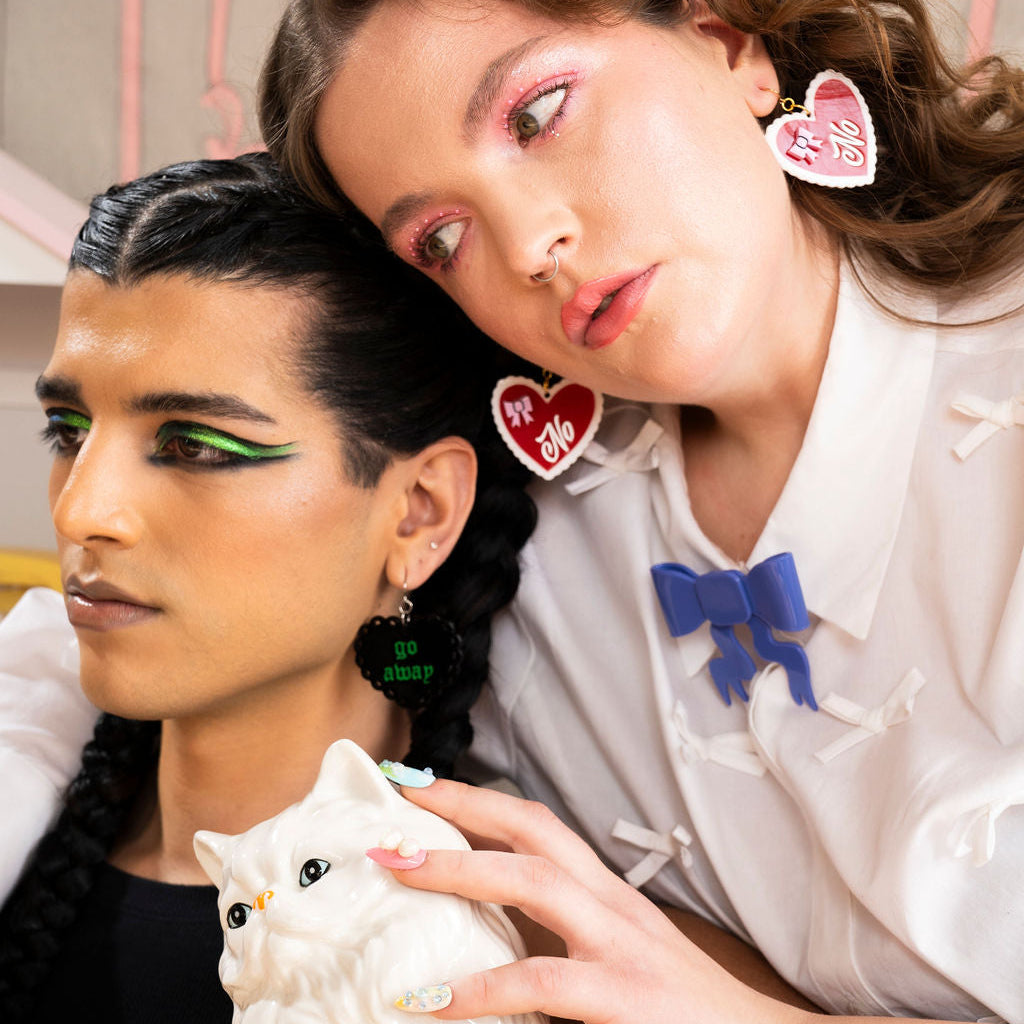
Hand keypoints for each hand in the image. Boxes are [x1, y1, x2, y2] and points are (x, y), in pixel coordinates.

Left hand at [387, 778, 807, 1023]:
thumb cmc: (679, 1007)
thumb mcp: (615, 955)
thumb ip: (560, 937)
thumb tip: (484, 932)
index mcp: (603, 893)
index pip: (535, 825)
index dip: (478, 800)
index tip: (423, 788)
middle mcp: (610, 903)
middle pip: (531, 828)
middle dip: (462, 805)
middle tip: (398, 799)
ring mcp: (618, 944)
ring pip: (534, 880)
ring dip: (461, 869)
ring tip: (400, 866)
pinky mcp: (624, 996)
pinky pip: (542, 983)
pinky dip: (483, 989)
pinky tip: (434, 1000)